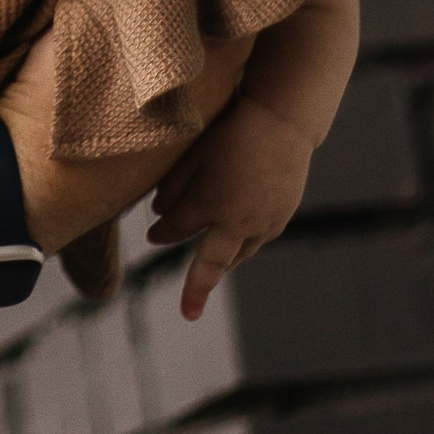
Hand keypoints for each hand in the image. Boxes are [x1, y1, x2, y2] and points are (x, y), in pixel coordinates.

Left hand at [147, 94, 318, 320]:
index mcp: (210, 205)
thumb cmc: (231, 130)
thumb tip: (157, 216)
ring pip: (238, 256)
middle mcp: (238, 222)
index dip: (161, 234)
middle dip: (197, 289)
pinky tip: (235, 243)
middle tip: (189, 314)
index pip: (175, 231)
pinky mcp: (281, 218)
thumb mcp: (193, 154)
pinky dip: (241, 247)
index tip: (151, 235)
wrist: (282, 120)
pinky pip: (255, 242)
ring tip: (210, 273)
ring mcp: (263, 223)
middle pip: (212, 263)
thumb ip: (172, 187)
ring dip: (221, 263)